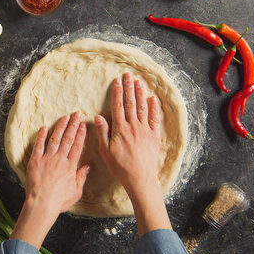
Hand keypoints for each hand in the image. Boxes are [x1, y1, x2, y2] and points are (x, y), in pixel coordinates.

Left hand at [10, 112, 89, 248]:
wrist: (42, 204)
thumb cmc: (59, 201)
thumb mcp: (76, 192)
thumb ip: (81, 177)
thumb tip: (87, 166)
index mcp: (70, 166)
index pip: (77, 146)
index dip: (81, 134)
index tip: (83, 124)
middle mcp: (60, 159)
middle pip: (68, 139)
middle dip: (73, 125)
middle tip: (76, 114)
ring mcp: (47, 159)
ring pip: (55, 139)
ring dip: (60, 127)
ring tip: (65, 117)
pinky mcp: (35, 161)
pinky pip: (39, 145)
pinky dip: (41, 136)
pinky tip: (44, 127)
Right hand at [94, 73, 170, 235]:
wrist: (140, 178)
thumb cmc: (120, 167)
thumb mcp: (105, 151)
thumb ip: (103, 133)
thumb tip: (98, 117)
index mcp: (120, 129)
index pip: (118, 106)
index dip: (117, 92)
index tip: (117, 81)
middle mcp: (133, 126)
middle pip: (131, 103)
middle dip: (129, 88)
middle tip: (128, 75)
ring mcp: (145, 130)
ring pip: (142, 108)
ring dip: (140, 94)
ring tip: (138, 82)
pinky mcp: (154, 136)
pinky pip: (154, 119)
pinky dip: (153, 108)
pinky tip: (152, 99)